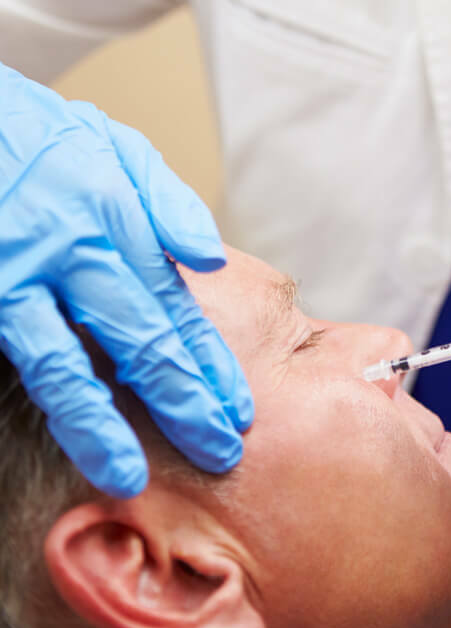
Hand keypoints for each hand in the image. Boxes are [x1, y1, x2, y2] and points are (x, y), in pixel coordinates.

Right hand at [0, 63, 252, 497]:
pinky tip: (71, 438)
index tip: (238, 411)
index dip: (212, 365)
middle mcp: (77, 253)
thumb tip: (213, 259)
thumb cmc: (39, 135)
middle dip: (184, 405)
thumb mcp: (115, 148)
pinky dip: (53, 404)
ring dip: (103, 428)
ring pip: (68, 367)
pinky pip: (26, 360)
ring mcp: (20, 276)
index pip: (180, 310)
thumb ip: (167, 204)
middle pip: (143, 344)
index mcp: (120, 221)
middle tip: (217, 453)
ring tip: (128, 476)